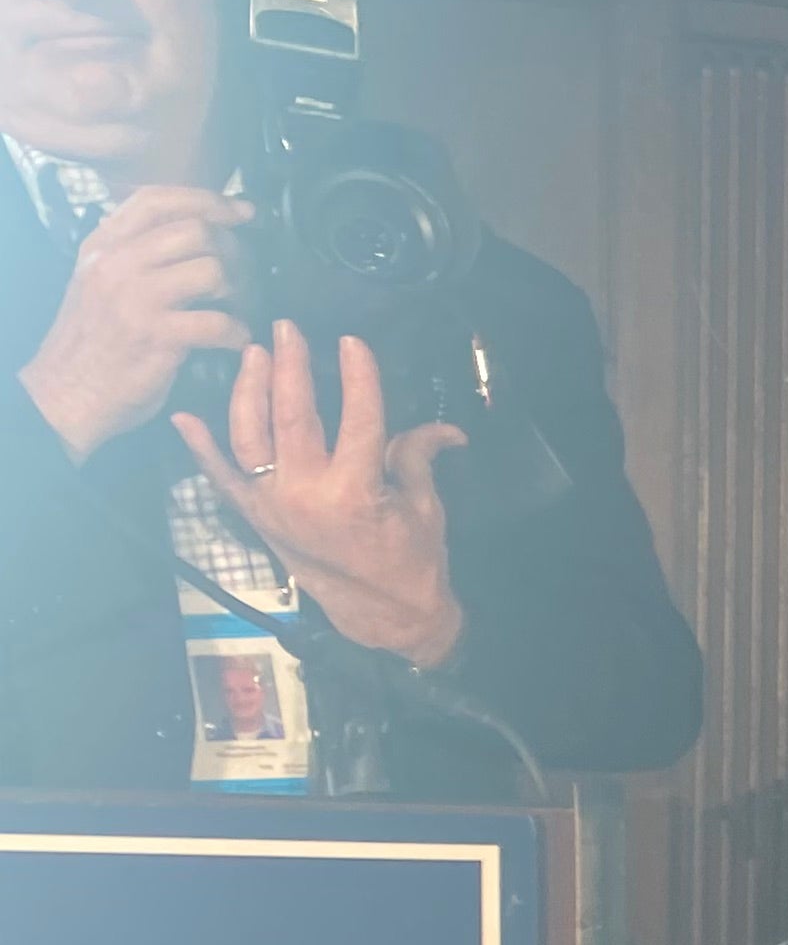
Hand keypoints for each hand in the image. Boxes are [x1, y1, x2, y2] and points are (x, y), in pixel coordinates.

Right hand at [14, 185, 248, 460]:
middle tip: (246, 274)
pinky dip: (238, 331)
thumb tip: (188, 227)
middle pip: (195, 231)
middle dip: (233, 250)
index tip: (242, 211)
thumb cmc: (93, 340)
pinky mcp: (156, 336)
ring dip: (240, 290)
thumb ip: (131, 251)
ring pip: (212, 270)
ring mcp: (135, 298)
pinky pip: (219, 321)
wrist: (66, 393)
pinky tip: (235, 340)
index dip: (208, 199)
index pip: (157, 199)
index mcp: (101, 245)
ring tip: (239, 308)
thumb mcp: (98, 281)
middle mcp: (115, 263)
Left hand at [174, 321, 469, 669]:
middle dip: (289, 366)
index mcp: (354, 492)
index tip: (351, 342)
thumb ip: (417, 458)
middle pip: (292, 415)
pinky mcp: (255, 516)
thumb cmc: (411, 561)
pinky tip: (186, 417)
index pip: (358, 418)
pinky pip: (221, 477)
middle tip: (287, 329)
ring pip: (250, 435)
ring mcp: (272, 505)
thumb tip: (445, 429)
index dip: (357, 376)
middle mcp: (305, 494)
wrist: (382, 615)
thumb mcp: (424, 507)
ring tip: (253, 354)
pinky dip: (200, 447)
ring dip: (248, 390)